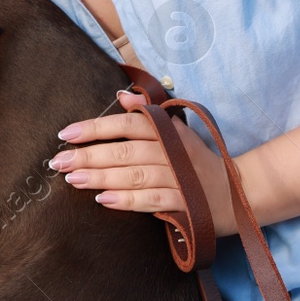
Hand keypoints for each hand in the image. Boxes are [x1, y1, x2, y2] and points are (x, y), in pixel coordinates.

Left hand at [51, 89, 237, 238]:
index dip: (96, 128)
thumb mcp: (178, 132)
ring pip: (134, 175)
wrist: (240, 192)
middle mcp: (172, 152)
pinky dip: (127, 200)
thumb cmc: (199, 161)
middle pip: (125, 151)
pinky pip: (152, 200)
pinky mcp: (185, 203)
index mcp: (168, 132)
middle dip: (89, 155)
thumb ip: (147, 115)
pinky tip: (104, 200)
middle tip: (59, 161)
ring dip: (101, 177)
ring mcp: (179, 178)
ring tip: (73, 179)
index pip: (128, 124)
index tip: (66, 134)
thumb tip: (121, 97)